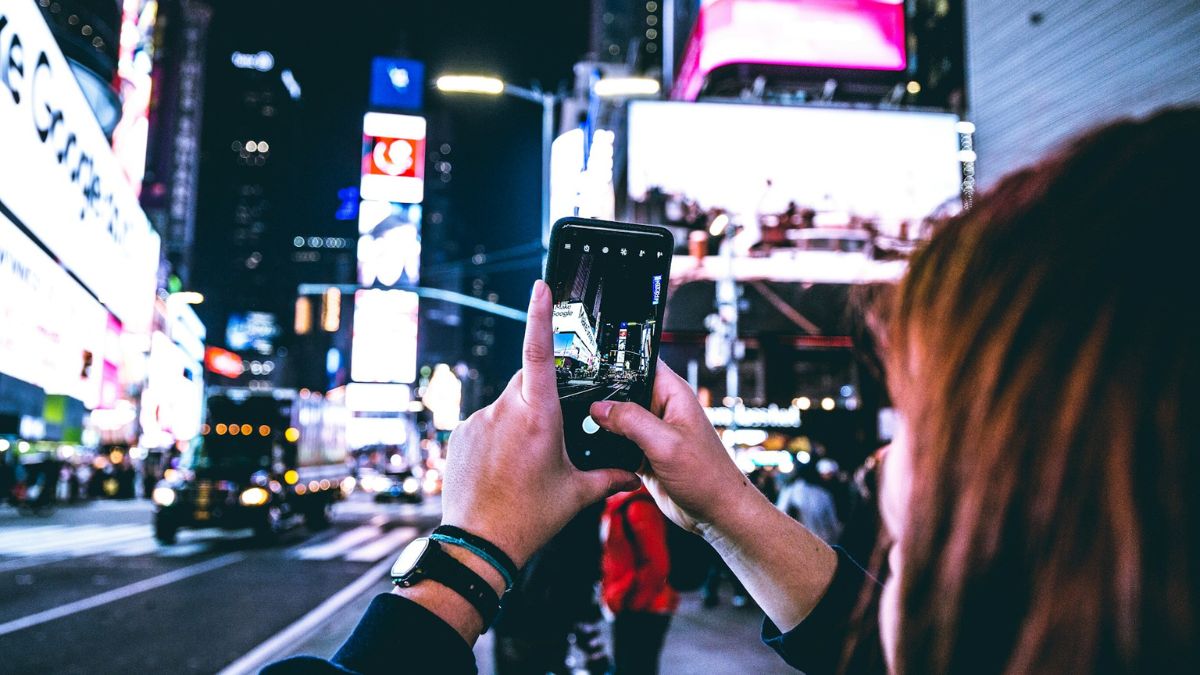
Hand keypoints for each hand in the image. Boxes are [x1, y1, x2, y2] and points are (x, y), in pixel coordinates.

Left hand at [440, 280, 639, 566]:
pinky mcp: (460, 434)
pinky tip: (503, 469)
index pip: (540, 352)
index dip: (541, 315)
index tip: (541, 286)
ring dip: (519, 421)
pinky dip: (498, 436)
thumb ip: (610, 476)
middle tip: (554, 432)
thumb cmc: (529, 518)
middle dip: (543, 394)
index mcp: (538, 416)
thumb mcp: (577, 495)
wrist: (478, 544)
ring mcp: (477, 421)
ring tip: (525, 464)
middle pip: (528, 380)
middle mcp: (504, 410)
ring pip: (506, 404)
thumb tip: (635, 472)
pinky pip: (485, 422)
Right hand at [589, 362, 752, 536]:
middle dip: (602, 397)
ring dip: (602, 425)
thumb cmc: (707, 476)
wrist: (715, 512)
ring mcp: (651, 431)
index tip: (590, 366)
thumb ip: (632, 421)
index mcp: (673, 394)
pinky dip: (606, 446)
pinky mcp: (643, 452)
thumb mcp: (666, 443)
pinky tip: (593, 450)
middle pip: (623, 390)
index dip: (618, 361)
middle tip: (578, 404)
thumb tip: (599, 408)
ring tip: (582, 429)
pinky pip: (617, 443)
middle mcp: (661, 408)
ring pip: (616, 418)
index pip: (641, 363)